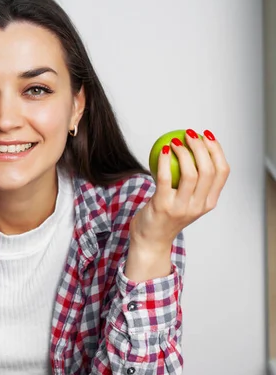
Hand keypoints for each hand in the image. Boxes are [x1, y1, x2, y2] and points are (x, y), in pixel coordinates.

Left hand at [131, 129, 229, 249]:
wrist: (150, 240)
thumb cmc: (166, 216)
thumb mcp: (187, 201)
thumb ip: (193, 184)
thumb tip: (193, 149)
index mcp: (209, 202)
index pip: (222, 172)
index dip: (217, 150)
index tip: (208, 135)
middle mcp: (199, 206)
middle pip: (208, 170)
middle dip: (202, 147)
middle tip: (190, 134)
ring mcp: (182, 207)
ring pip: (191, 174)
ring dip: (184, 152)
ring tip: (176, 140)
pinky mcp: (163, 206)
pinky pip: (165, 178)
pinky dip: (164, 161)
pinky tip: (163, 149)